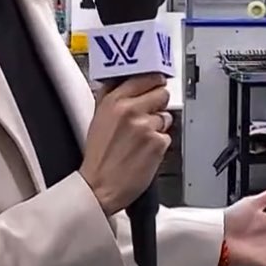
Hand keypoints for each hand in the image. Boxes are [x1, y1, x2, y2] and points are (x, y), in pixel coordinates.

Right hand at [79, 75, 171, 214]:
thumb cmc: (98, 157)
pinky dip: (160, 143)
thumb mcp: (98, 119)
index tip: (155, 83)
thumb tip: (123, 81)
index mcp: (114, 101)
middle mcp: (131, 110)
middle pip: (162, 92)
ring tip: (142, 138)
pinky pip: (167, 136)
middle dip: (159, 102)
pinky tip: (145, 151)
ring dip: (159, 125)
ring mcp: (146, 127)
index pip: (146, 77)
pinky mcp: (158, 143)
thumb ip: (111, 97)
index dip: (153, 82)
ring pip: (166, 115)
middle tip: (150, 113)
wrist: (100, 187)